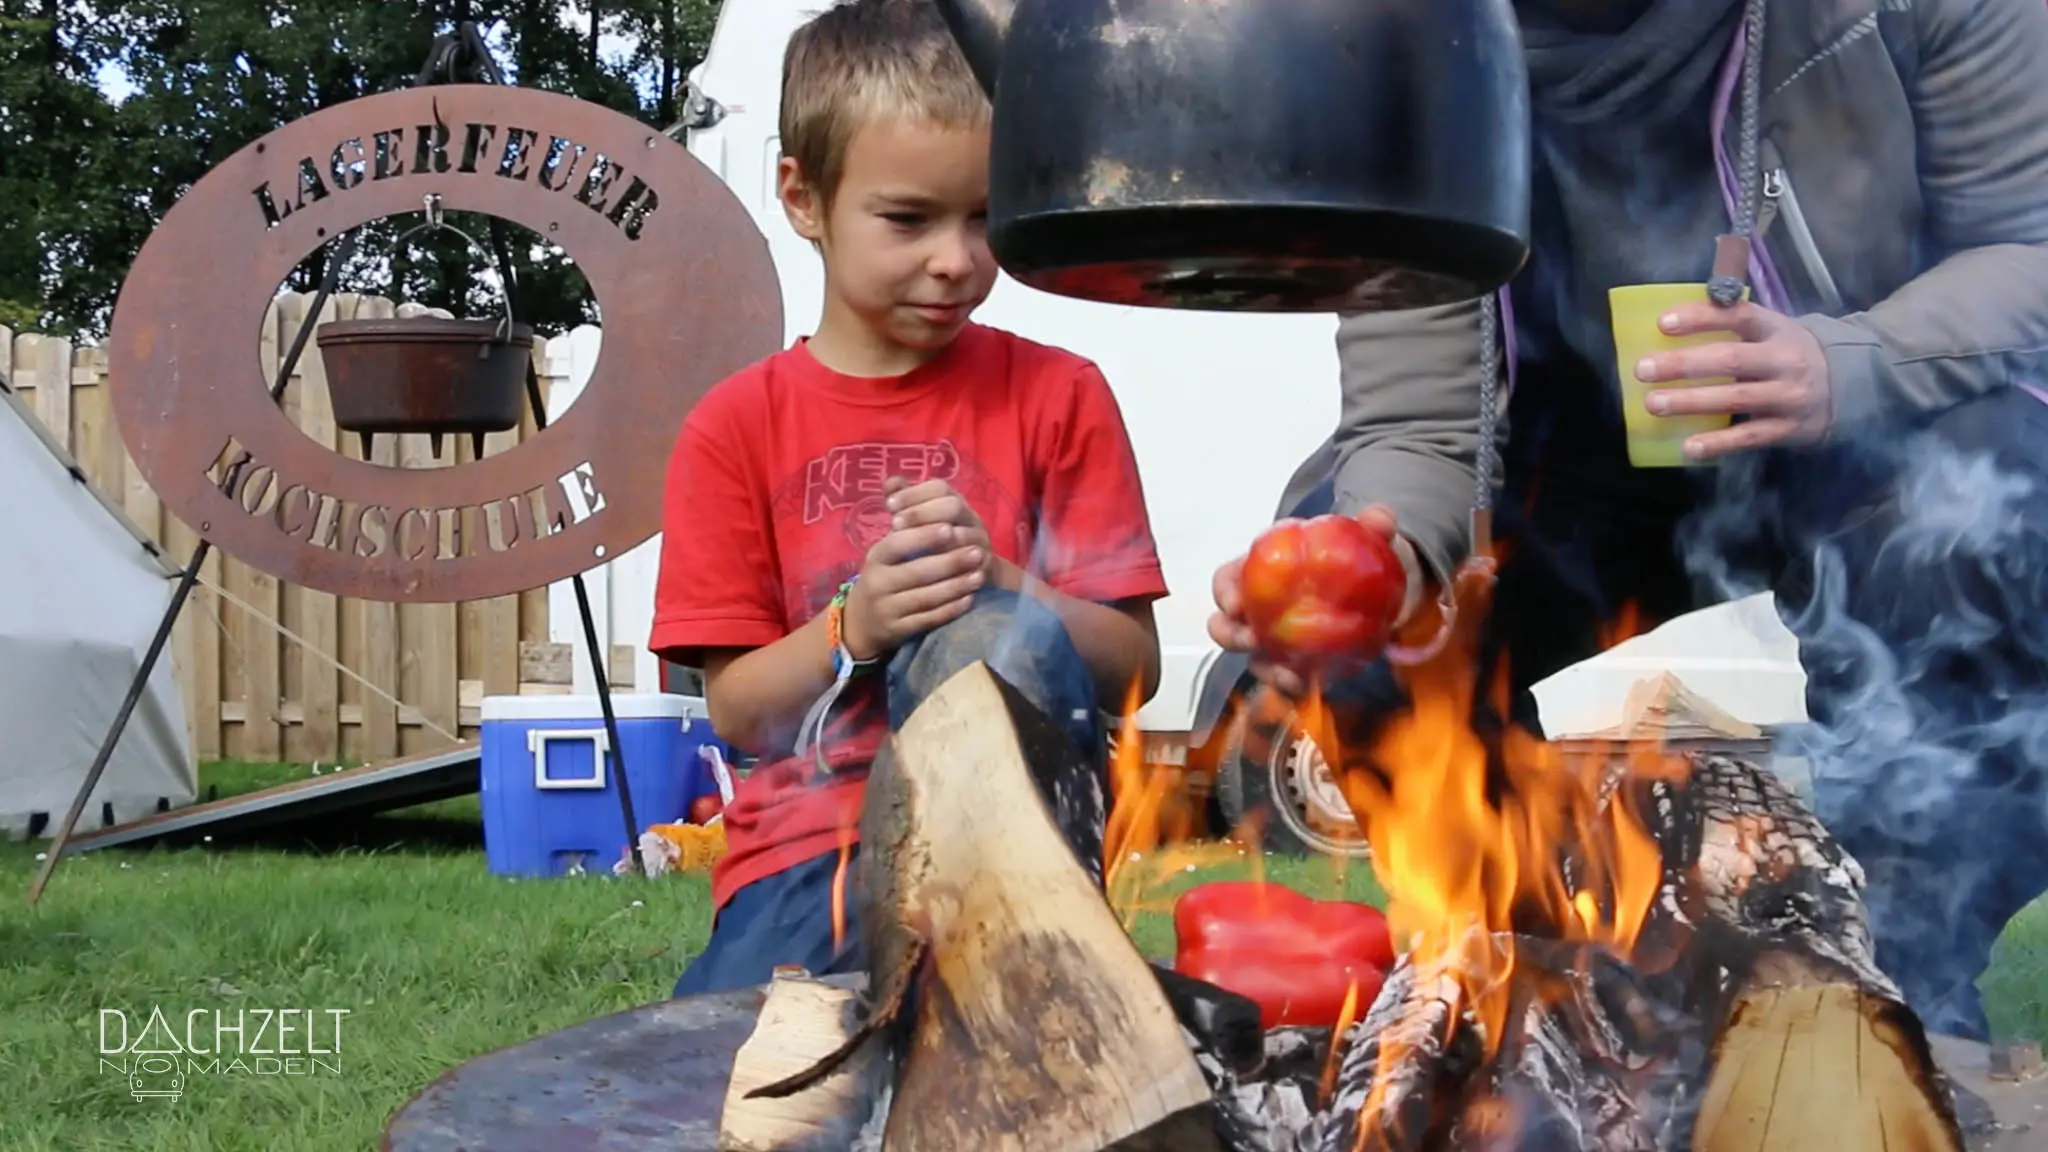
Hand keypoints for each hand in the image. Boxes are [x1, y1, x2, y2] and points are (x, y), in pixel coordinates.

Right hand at [840, 504, 986, 660]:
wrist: (861, 622)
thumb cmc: (882, 576)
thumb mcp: (884, 550)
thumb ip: (899, 519)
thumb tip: (895, 479)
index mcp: (875, 558)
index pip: (898, 544)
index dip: (923, 536)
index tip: (950, 527)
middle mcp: (878, 583)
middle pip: (916, 572)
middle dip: (950, 561)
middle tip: (978, 551)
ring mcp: (888, 609)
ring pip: (925, 598)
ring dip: (956, 586)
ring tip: (980, 575)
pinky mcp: (899, 631)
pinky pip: (928, 620)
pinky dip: (950, 610)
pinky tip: (969, 599)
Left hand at [883, 476, 992, 574]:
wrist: (972, 574)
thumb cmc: (937, 545)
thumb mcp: (919, 523)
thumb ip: (907, 502)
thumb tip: (889, 483)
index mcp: (954, 502)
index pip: (939, 487)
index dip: (913, 493)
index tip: (889, 504)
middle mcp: (970, 517)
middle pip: (953, 506)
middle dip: (921, 513)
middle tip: (894, 524)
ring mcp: (980, 540)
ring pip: (963, 535)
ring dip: (934, 540)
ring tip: (908, 548)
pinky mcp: (986, 563)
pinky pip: (972, 562)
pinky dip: (950, 565)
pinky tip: (927, 570)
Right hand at [1207, 504, 1417, 696]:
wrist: (1379, 591)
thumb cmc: (1354, 558)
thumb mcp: (1366, 536)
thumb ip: (1373, 525)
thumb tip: (1381, 518)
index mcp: (1262, 571)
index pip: (1227, 580)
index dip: (1224, 592)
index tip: (1235, 604)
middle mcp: (1261, 608)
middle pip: (1226, 624)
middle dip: (1230, 635)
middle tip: (1251, 640)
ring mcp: (1275, 639)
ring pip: (1252, 657)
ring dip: (1263, 667)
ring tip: (1284, 674)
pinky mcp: (1296, 663)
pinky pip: (1283, 678)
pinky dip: (1289, 686)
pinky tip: (1305, 687)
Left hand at [1635, 299, 1832, 459]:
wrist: (1850, 385)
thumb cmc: (1789, 353)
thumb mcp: (1771, 330)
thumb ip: (1732, 325)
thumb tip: (1669, 322)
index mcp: (1775, 329)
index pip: (1737, 316)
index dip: (1701, 318)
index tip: (1663, 323)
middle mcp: (1784, 360)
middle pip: (1730, 360)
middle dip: (1683, 365)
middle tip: (1643, 369)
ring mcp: (1788, 396)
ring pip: (1735, 399)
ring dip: (1691, 402)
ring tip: (1653, 404)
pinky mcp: (1788, 429)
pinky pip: (1749, 438)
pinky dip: (1718, 444)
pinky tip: (1688, 448)